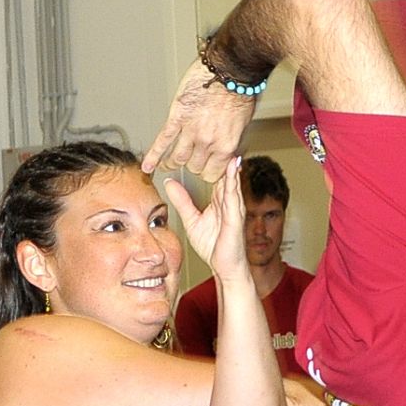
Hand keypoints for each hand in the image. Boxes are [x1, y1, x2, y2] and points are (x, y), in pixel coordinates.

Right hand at [143, 58, 257, 182]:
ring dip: (172, 162)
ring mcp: (191, 131)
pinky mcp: (177, 117)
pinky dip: (153, 155)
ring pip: (177, 158)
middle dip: (193, 165)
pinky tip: (148, 165)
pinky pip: (163, 140)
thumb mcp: (243, 123)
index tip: (205, 170)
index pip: (213, 173)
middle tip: (189, 162)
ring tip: (167, 164)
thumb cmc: (240, 90)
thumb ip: (231, 140)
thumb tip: (225, 149)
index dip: (208, 172)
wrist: (231, 68)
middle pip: (194, 167)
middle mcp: (208, 142)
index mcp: (226, 145)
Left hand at [165, 156, 248, 285]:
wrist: (225, 267)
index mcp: (220, 202)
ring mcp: (234, 209)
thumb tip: (170, 183)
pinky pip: (235, 195)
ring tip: (231, 149)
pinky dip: (234, 181)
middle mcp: (229, 202)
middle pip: (227, 175)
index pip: (218, 176)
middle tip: (223, 139)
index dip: (215, 160)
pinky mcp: (236, 217)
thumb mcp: (191, 219)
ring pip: (233, 182)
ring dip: (232, 166)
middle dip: (226, 158)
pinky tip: (233, 169)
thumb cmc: (214, 247)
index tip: (208, 144)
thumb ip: (182, 201)